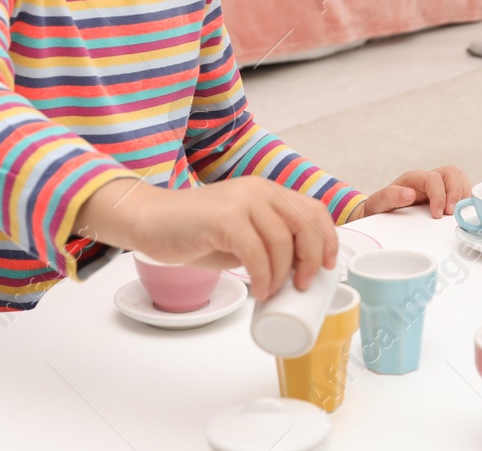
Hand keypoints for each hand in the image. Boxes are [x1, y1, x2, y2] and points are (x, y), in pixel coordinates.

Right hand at [79, 177, 338, 301]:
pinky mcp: (224, 217)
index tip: (329, 266)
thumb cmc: (196, 231)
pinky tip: (259, 290)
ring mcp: (242, 201)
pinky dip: (263, 276)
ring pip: (282, 241)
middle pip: (305, 225)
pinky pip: (256, 252)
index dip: (329, 239)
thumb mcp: (242, 232)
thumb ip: (268, 239)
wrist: (152, 221)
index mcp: (268, 191)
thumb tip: (298, 269)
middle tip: (302, 285)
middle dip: (312, 260)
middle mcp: (259, 190)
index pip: (314, 210)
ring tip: (273, 291)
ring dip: (283, 274)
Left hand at [358, 166, 470, 218]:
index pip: (433, 178)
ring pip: (460, 180)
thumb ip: (389, 196)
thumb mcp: (377, 203)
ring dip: (463, 196)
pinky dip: (465, 202)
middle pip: (452, 172)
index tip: (437, 214)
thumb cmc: (380, 208)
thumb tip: (409, 194)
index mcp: (413, 179)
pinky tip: (458, 214)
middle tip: (451, 213)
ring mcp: (439, 187)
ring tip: (456, 214)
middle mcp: (428, 180)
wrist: (380, 216)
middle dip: (456, 192)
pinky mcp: (445, 197)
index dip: (439, 195)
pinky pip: (462, 192)